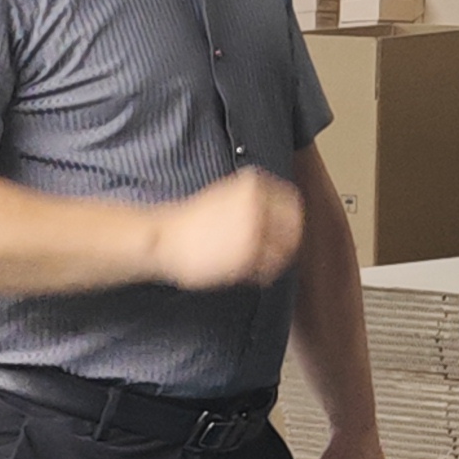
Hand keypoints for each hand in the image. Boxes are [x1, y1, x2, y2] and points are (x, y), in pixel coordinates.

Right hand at [151, 167, 304, 289]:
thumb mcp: (226, 194)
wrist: (165, 237)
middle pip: (293, 227)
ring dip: (276, 259)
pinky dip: (263, 274)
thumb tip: (281, 212)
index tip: (287, 227)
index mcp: (253, 185)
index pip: (291, 201)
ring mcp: (255, 230)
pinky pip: (268, 270)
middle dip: (288, 240)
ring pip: (284, 250)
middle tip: (280, 248)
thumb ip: (253, 199)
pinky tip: (249, 272)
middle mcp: (258, 205)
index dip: (291, 217)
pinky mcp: (248, 256)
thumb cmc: (191, 220)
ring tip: (261, 262)